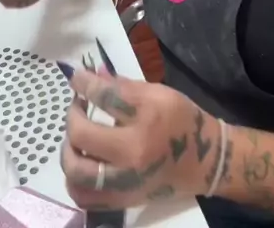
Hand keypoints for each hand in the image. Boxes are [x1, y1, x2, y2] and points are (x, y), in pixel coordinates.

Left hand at [61, 68, 219, 210]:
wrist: (204, 161)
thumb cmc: (182, 120)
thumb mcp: (158, 93)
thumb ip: (123, 85)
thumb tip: (94, 73)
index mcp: (147, 119)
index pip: (105, 97)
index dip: (84, 83)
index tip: (75, 76)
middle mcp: (133, 153)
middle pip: (82, 135)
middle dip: (72, 116)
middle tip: (77, 106)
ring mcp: (125, 182)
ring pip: (76, 170)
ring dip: (68, 149)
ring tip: (76, 137)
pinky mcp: (122, 200)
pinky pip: (84, 196)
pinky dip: (74, 180)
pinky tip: (81, 162)